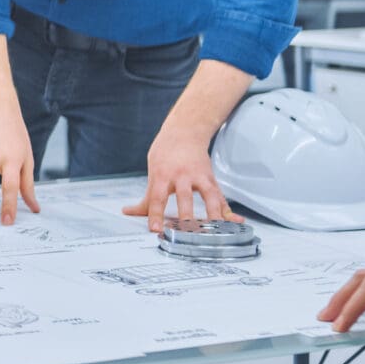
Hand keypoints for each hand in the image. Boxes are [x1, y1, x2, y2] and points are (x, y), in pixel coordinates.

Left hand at [123, 123, 240, 232]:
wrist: (185, 132)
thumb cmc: (166, 154)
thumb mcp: (153, 173)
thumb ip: (147, 198)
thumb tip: (128, 212)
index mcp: (163, 175)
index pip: (157, 197)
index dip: (155, 214)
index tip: (155, 229)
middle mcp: (182, 176)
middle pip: (184, 197)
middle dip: (186, 215)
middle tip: (187, 231)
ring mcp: (199, 177)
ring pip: (208, 196)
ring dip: (213, 214)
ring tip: (215, 231)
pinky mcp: (211, 180)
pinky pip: (221, 197)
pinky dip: (228, 210)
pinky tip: (236, 222)